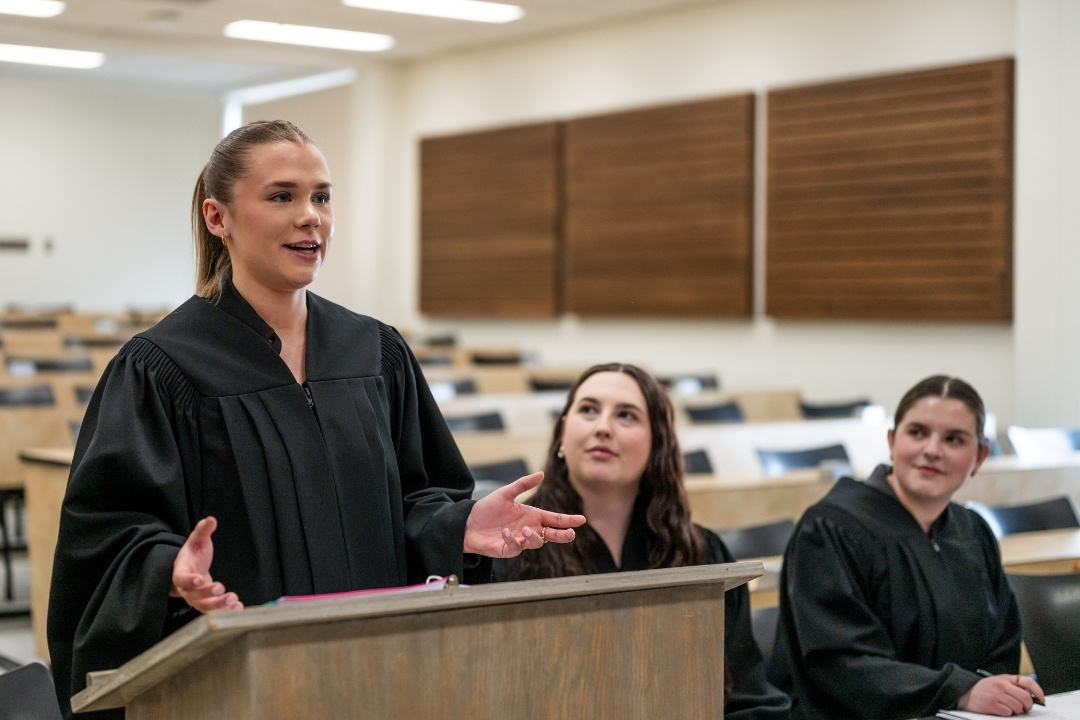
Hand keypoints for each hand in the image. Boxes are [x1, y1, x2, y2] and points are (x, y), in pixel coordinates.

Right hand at [170, 516, 243, 612]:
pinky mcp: (207, 604)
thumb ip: (202, 531)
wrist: (191, 570)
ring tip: (234, 601)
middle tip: (221, 588)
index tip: (200, 579)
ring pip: (205, 607)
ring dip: (219, 606)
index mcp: (181, 573)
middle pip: (194, 597)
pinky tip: (240, 608)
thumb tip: (211, 519)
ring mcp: (196, 599)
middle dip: (208, 594)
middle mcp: (187, 590)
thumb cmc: (193, 555)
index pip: (182, 579)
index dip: (189, 580)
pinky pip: (215, 612)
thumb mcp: (196, 541)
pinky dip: (227, 611)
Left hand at [463, 472, 586, 557]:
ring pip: (536, 542)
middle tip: (570, 534)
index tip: (581, 520)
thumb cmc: (487, 509)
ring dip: (533, 536)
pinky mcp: (508, 550)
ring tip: (525, 529)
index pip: (554, 519)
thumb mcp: (505, 493)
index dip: (568, 520)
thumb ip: (523, 484)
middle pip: (552, 535)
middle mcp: (528, 529)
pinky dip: (513, 540)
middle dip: (562, 535)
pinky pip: (516, 547)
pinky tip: (505, 532)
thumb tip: (541, 474)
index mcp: (531, 515)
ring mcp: (520, 540)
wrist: (467, 523)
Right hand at [958, 675, 1044, 715]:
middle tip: (1025, 709)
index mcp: (1005, 678)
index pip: (1027, 681)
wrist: (964, 692)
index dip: (1038, 691)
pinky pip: (1008, 712)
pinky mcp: (992, 705)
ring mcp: (996, 694)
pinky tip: (1001, 710)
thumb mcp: (998, 681)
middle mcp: (1001, 685)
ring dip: (1017, 711)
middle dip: (1028, 706)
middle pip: (1025, 697)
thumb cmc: (983, 689)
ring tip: (1010, 709)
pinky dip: (1007, 714)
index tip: (1041, 699)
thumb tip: (1031, 696)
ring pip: (1018, 707)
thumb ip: (1013, 685)